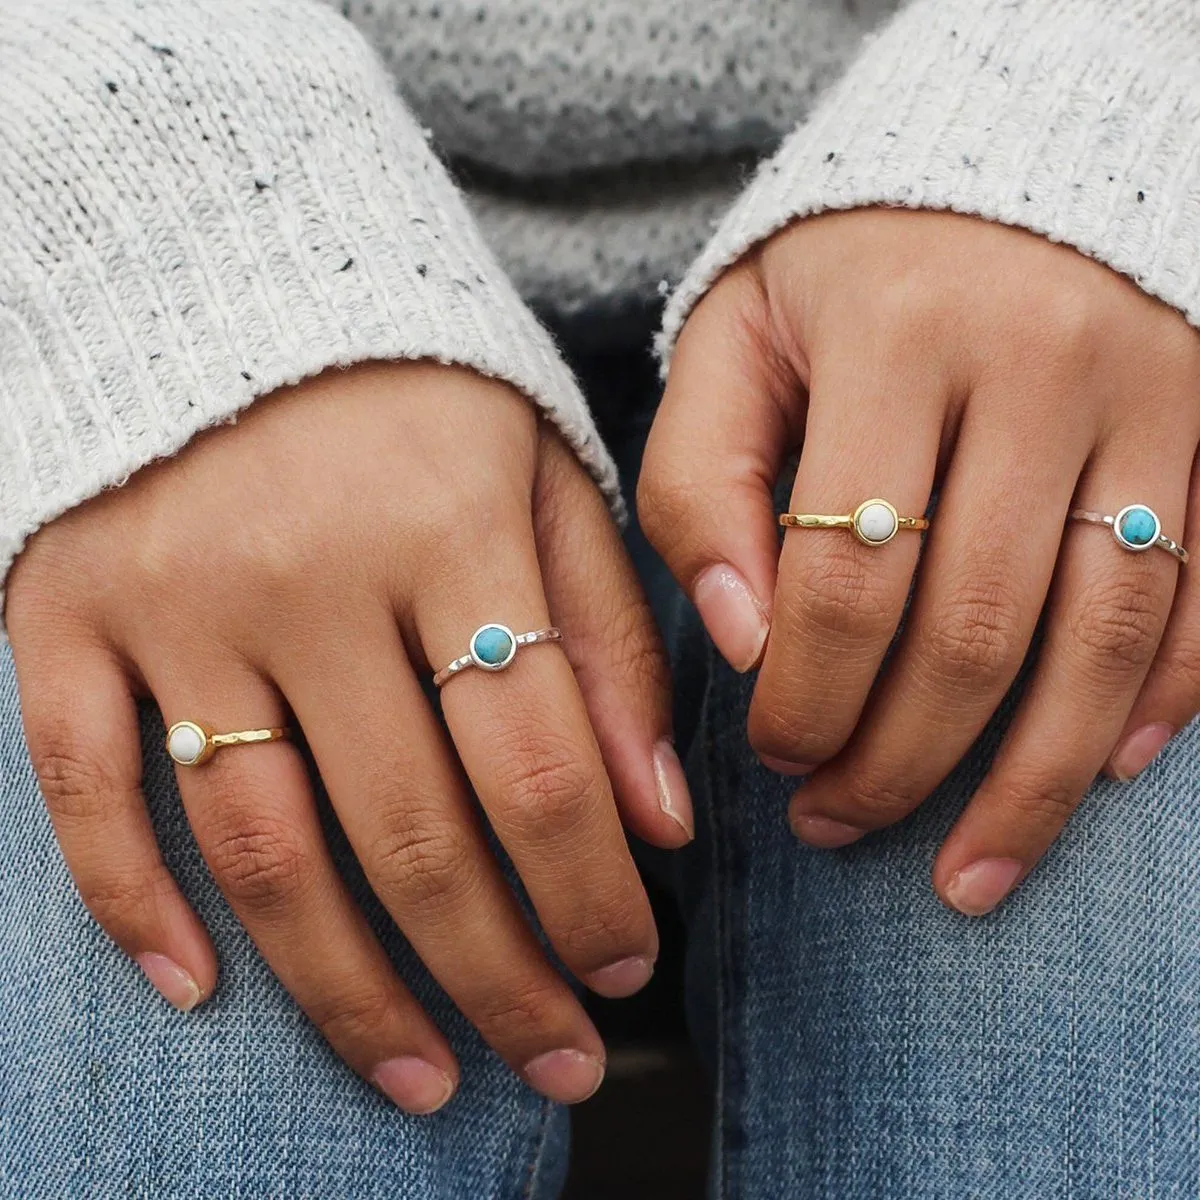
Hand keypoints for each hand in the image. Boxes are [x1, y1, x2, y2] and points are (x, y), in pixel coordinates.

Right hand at [7, 361, 690, 1111]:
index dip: (593, 896)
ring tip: (422, 1075)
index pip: (539, 768)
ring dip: (347, 990)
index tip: (628, 969)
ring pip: (264, 848)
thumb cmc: (420, 394)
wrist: (234, 277)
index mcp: (449, 527)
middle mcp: (307, 574)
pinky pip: (84, 785)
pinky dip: (131, 903)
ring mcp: (173, 598)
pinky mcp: (67, 608)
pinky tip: (198, 990)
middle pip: (414, 837)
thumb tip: (660, 822)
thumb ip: (608, 642)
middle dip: (499, 977)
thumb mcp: (547, 481)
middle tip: (555, 1059)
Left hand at [640, 209, 1199, 915]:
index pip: (849, 572)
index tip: (769, 753)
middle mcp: (1045, 361)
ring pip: (1106, 634)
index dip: (805, 695)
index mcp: (901, 335)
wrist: (993, 163)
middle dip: (897, 759)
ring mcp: (1155, 393)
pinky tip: (1103, 772)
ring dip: (1033, 782)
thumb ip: (698, 482)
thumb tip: (742, 643)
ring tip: (962, 874)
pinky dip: (1166, 697)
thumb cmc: (835, 275)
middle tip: (832, 823)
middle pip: (978, 627)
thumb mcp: (730, 346)